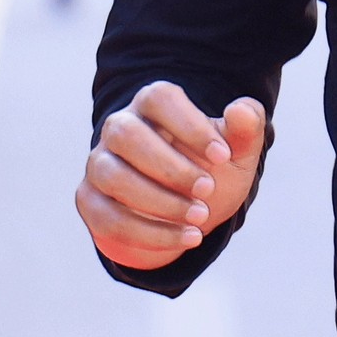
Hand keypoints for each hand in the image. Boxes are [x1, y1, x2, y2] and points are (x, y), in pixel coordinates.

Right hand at [78, 82, 268, 268]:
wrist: (186, 210)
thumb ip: (246, 128)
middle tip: (208, 189)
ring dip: (160, 202)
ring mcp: (99, 163)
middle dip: (171, 167)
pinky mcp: (90, 200)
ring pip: (114, 176)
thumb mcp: (236, 151)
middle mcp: (119, 128)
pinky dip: (150, 234)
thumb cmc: (211, 168)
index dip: (190, 126)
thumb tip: (242, 110)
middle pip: (127, 134)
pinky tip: (187, 237)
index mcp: (152, 104)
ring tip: (200, 217)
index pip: (159, 99)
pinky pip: (109, 217)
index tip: (223, 156)